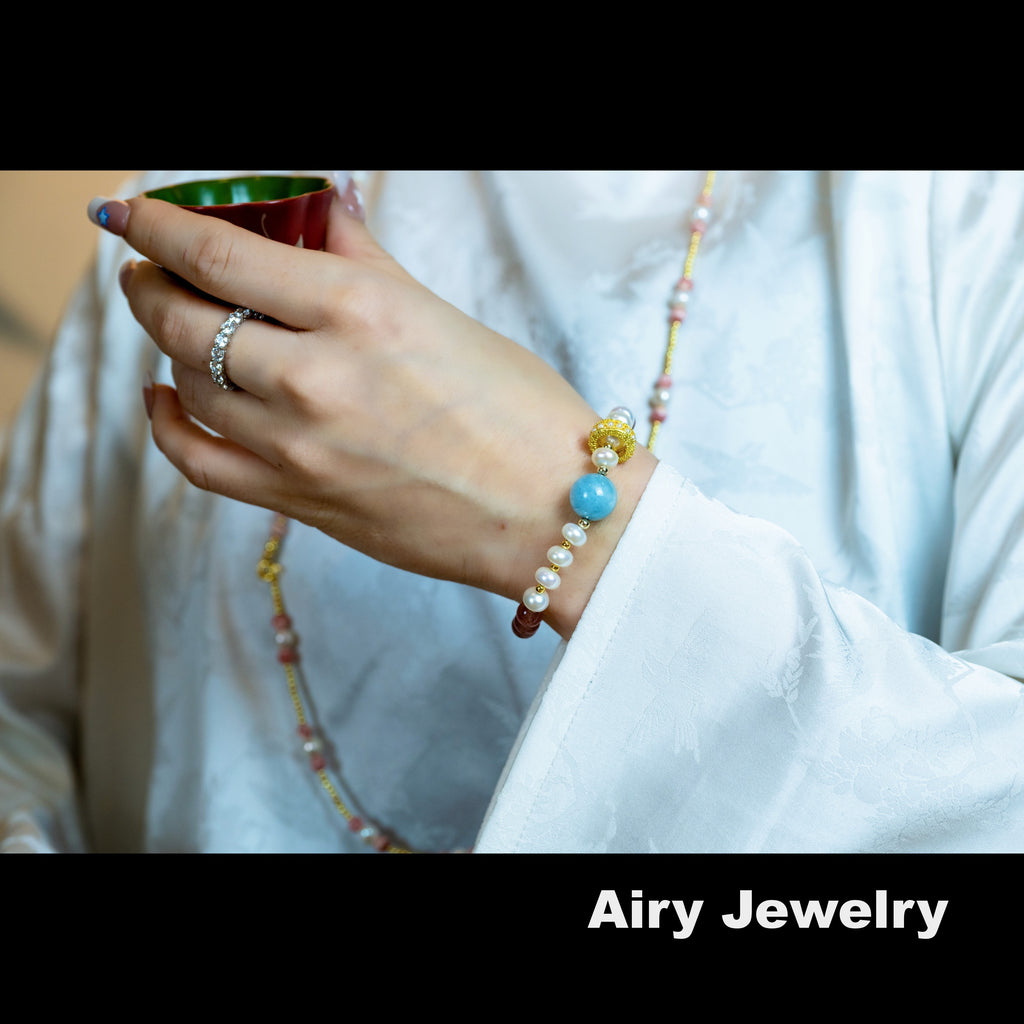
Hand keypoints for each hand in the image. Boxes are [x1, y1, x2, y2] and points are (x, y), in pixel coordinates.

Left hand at [100, 188, 656, 637]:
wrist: (551, 513)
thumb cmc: (522, 412)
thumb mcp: (440, 314)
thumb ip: (363, 258)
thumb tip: (318, 211)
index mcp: (358, 310)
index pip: (218, 253)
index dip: (157, 226)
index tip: (130, 216)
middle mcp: (314, 374)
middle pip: (183, 318)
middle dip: (151, 284)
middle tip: (152, 271)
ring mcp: (299, 446)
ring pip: (188, 383)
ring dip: (168, 347)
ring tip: (180, 329)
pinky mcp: (299, 501)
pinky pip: (198, 461)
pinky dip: (168, 426)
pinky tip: (168, 399)